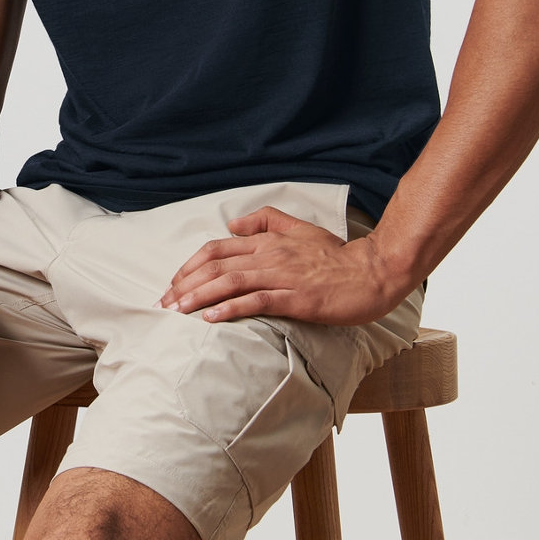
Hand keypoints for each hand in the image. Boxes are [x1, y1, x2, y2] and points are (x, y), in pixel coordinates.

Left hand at [159, 206, 403, 326]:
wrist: (372, 272)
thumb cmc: (337, 256)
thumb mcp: (300, 228)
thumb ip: (266, 220)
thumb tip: (232, 224)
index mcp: (268, 240)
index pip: (218, 249)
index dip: (191, 266)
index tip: (174, 283)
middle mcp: (270, 255)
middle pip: (216, 266)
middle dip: (185, 284)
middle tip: (165, 302)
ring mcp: (282, 276)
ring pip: (230, 282)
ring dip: (199, 297)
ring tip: (178, 311)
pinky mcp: (296, 298)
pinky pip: (256, 301)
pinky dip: (230, 308)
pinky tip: (211, 319)